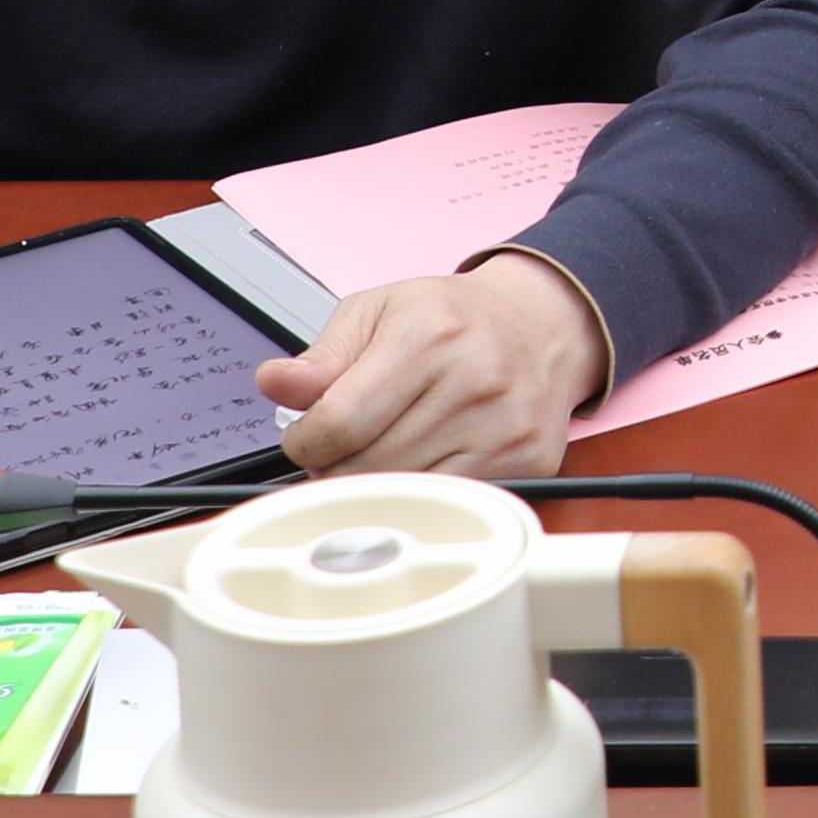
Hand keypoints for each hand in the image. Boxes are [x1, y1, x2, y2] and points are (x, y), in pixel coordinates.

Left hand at [258, 255, 611, 477]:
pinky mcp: (527, 461)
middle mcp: (474, 381)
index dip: (304, 442)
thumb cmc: (453, 319)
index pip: (338, 423)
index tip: (306, 437)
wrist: (543, 325)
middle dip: (335, 467)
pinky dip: (421, 497)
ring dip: (375, 487)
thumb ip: (321, 356)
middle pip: (366, 468)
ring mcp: (504, 427)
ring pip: (404, 495)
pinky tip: (419, 465)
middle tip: (340, 449)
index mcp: (429, 335)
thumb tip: (275, 382)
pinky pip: (448, 505)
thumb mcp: (378, 313)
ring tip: (379, 454)